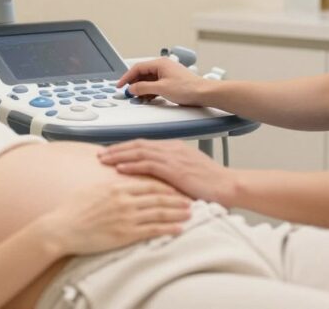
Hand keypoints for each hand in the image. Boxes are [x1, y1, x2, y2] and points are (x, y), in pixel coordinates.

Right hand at [39, 178, 191, 255]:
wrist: (62, 228)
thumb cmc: (73, 209)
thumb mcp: (93, 189)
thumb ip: (110, 183)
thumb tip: (119, 178)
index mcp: (117, 186)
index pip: (148, 182)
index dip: (166, 184)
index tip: (177, 186)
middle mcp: (125, 199)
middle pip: (158, 196)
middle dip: (177, 198)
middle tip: (191, 199)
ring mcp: (126, 217)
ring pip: (159, 212)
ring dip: (177, 213)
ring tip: (190, 213)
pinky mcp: (125, 234)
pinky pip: (152, 230)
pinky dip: (168, 229)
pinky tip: (178, 230)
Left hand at [98, 140, 235, 205]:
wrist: (227, 184)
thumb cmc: (211, 182)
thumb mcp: (188, 170)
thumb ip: (172, 169)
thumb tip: (157, 175)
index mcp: (174, 147)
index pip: (144, 144)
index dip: (126, 147)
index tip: (112, 152)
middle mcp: (171, 148)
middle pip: (137, 144)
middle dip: (117, 149)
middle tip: (100, 154)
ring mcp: (172, 157)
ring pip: (138, 152)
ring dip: (119, 156)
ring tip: (104, 160)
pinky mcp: (174, 169)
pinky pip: (147, 164)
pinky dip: (132, 166)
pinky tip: (120, 169)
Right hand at [116, 58, 212, 105]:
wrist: (204, 93)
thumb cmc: (188, 88)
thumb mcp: (161, 88)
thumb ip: (143, 88)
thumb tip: (132, 88)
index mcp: (160, 64)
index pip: (137, 68)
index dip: (126, 77)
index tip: (120, 85)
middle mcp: (163, 66)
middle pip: (142, 73)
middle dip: (134, 83)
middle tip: (128, 92)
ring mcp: (167, 74)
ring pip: (148, 80)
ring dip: (142, 88)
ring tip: (138, 97)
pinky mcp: (171, 81)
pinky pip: (155, 84)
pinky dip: (150, 91)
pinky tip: (148, 98)